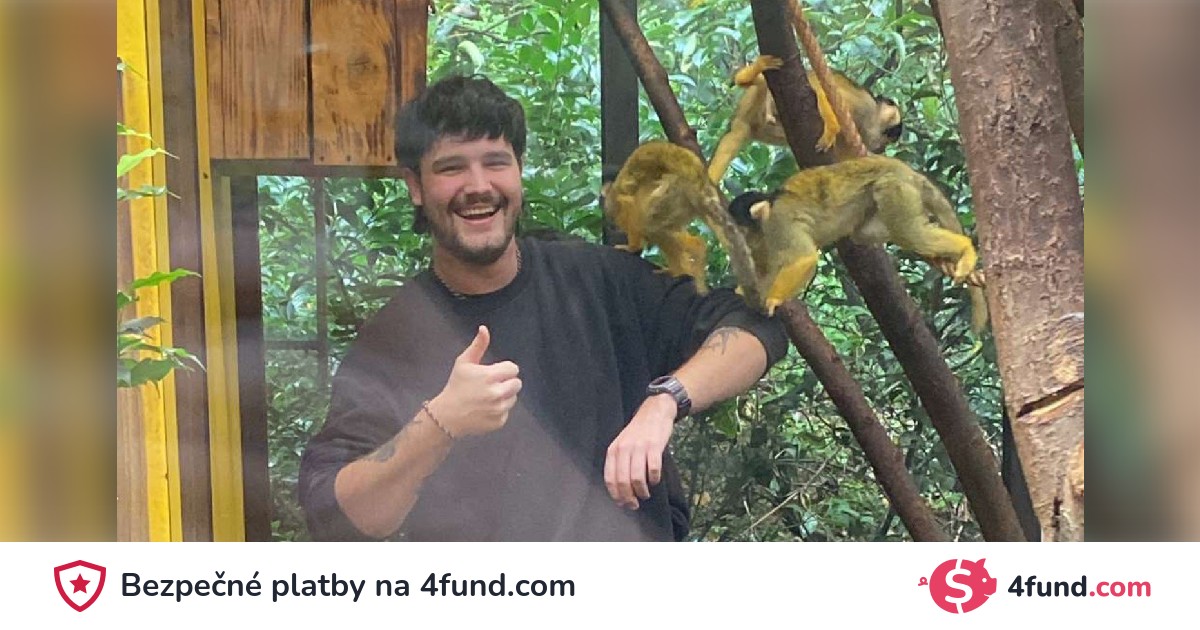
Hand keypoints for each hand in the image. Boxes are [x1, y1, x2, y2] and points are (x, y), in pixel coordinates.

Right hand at [430, 326, 521, 437]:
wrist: (447, 416)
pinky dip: (499, 410)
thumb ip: (478, 345)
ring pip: (513, 398)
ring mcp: (499, 409)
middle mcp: (497, 393)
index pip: (513, 369)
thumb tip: (484, 328)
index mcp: (490, 376)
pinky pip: (507, 412)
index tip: (494, 373)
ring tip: (487, 397)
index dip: (504, 369)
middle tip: (492, 385)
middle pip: (517, 383)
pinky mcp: (499, 422)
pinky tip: (486, 409)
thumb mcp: (464, 363)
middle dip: (506, 382)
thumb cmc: (456, 386)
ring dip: (504, 396)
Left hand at [604, 393, 676, 509]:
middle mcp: (624, 449)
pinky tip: (655, 480)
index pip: (610, 478)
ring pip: (637, 478)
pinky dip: (654, 479)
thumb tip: (620, 489)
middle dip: (629, 497)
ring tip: (645, 493)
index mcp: (613, 450)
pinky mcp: (654, 446)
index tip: (623, 504)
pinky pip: (653, 469)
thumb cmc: (638, 432)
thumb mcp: (622, 445)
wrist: (654, 411)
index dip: (616, 495)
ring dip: (642, 491)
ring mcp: (639, 447)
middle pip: (623, 481)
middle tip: (635, 504)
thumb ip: (619, 463)